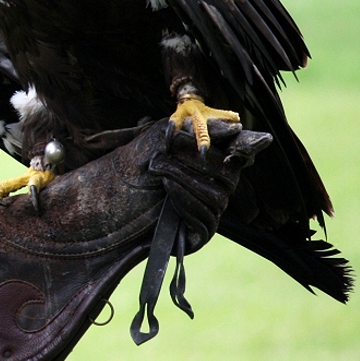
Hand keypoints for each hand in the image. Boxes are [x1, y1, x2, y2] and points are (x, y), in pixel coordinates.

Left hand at [148, 119, 271, 252]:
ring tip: (160, 171)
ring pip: (217, 198)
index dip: (248, 147)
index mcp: (215, 160)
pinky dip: (186, 201)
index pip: (244, 152)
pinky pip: (206, 220)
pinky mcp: (198, 234)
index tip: (241, 145)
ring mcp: (210, 211)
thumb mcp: (165, 135)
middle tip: (166, 157)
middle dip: (197, 165)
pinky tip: (168, 190)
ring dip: (186, 181)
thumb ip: (200, 129)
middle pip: (229, 178)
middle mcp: (217, 186)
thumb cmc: (141, 158)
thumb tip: (237, 126)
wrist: (112, 190)